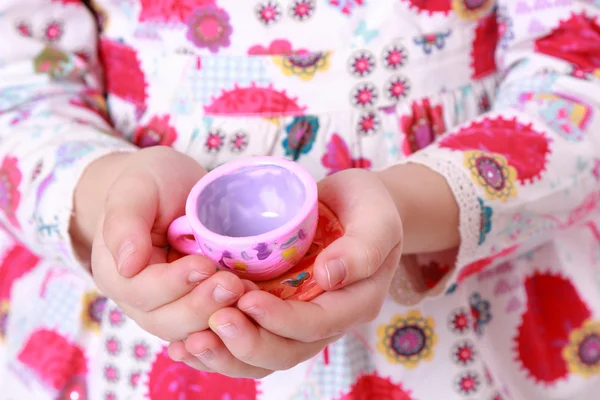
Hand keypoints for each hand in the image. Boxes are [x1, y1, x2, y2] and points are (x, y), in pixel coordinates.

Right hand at [75, 146, 249, 340]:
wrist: (171, 186)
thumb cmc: (151, 181)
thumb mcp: (136, 187)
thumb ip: (124, 222)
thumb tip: (127, 265)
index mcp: (116, 273)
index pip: (141, 291)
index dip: (174, 283)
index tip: (205, 265)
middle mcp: (138, 299)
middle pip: (166, 320)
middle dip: (201, 306)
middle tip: (234, 284)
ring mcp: (168, 307)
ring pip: (190, 330)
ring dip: (219, 316)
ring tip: (246, 292)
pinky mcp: (196, 304)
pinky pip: (211, 326)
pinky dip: (231, 318)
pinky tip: (253, 301)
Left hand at [168, 169, 403, 377]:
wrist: (354, 206)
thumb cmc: (368, 207)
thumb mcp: (377, 218)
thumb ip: (363, 247)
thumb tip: (330, 276)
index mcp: (354, 303)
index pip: (317, 325)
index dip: (281, 320)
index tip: (247, 301)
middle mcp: (325, 320)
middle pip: (286, 350)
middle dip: (248, 342)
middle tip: (212, 323)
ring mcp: (298, 317)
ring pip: (263, 354)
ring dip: (226, 354)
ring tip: (190, 343)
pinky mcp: (276, 308)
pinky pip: (249, 336)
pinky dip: (218, 346)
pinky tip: (185, 343)